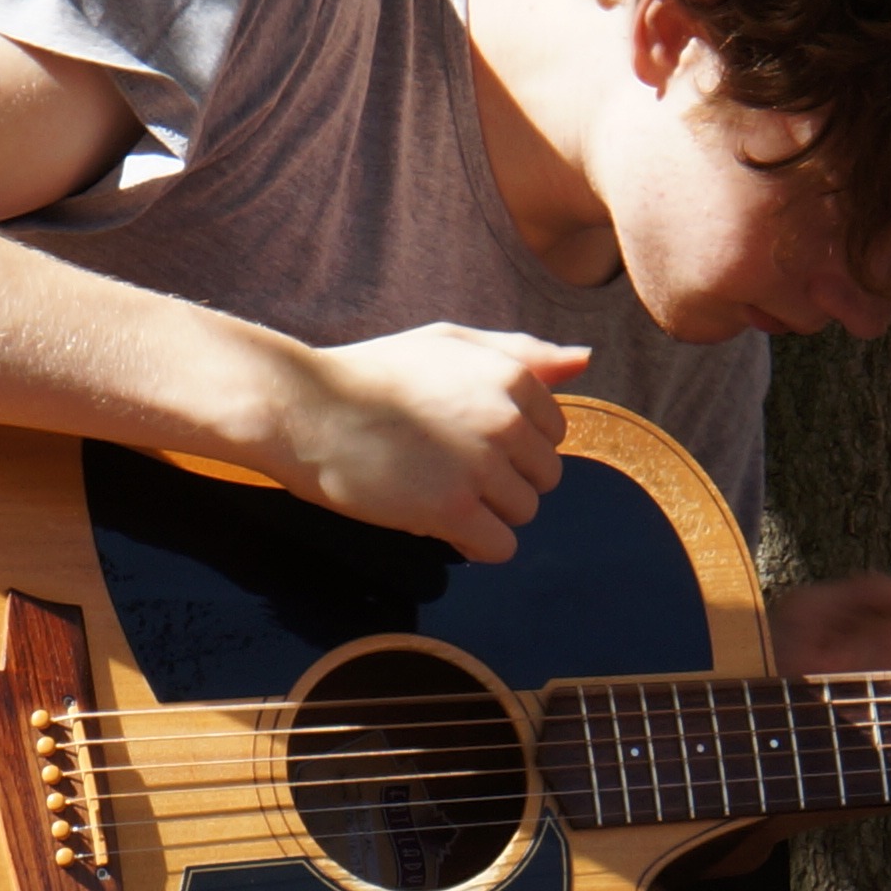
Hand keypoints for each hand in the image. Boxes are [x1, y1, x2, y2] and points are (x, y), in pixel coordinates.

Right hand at [280, 324, 585, 561]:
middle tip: (442, 465)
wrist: (304, 407)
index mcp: (513, 377)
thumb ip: (522, 353)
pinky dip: (472, 543)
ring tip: (432, 489)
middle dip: (502, 480)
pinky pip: (499, 547)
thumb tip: (586, 361)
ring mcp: (482, 466)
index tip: (460, 437)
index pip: (553, 435)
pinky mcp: (453, 510)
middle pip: (543, 478)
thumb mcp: (450, 343)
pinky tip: (433, 521)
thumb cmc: (374, 375)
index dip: (509, 445)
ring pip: (523, 513)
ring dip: (485, 512)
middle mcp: (507, 419)